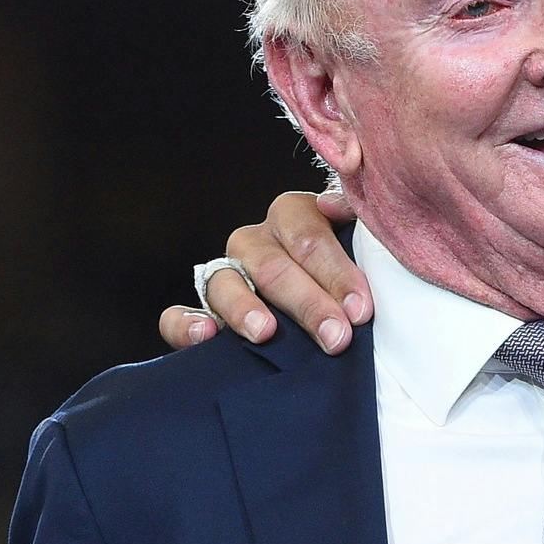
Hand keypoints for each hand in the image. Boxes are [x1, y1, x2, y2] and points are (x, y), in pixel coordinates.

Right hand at [158, 190, 373, 352]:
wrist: (332, 315)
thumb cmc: (353, 283)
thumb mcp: (365, 251)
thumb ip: (360, 228)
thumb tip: (337, 206)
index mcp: (296, 217)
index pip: (309, 236)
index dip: (336, 273)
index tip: (361, 310)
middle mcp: (257, 242)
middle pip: (273, 265)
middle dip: (307, 303)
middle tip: (336, 336)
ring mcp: (226, 275)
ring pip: (224, 281)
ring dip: (245, 307)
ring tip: (266, 333)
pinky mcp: (202, 314)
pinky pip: (178, 316)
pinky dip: (188, 326)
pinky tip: (207, 336)